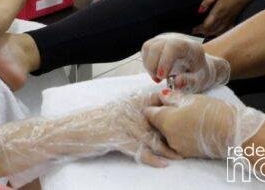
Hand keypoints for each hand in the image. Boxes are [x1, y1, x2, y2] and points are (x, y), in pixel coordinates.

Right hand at [0, 92, 179, 186]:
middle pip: (159, 119)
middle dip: (176, 129)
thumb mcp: (113, 113)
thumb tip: (152, 114)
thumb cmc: (91, 124)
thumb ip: (131, 113)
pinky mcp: (115, 138)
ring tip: (184, 155)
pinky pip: (137, 149)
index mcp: (128, 103)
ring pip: (151, 135)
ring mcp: (122, 124)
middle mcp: (127, 110)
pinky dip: (152, 158)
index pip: (156, 100)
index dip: (173, 105)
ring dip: (168, 147)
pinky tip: (163, 164)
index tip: (191, 111)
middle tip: (194, 137)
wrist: (69, 131)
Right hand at [141, 33, 229, 92]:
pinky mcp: (157, 42)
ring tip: (158, 77)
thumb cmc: (199, 74)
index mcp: (191, 48)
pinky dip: (147, 63)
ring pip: (148, 47)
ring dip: (149, 65)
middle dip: (153, 66)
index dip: (164, 62)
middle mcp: (177, 39)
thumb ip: (189, 82)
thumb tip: (176, 82)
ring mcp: (166, 39)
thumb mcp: (200, 81)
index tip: (162, 77)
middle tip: (159, 80)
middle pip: (157, 46)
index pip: (173, 47)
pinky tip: (156, 72)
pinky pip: (146, 49)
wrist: (199, 65)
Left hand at [145, 89, 264, 157]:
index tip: (162, 99)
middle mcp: (168, 137)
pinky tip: (193, 125)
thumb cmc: (212, 112)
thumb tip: (161, 95)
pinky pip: (178, 142)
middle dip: (163, 115)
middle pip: (157, 124)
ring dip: (172, 125)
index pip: (148, 113)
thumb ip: (172, 97)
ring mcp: (178, 147)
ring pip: (167, 134)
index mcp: (166, 121)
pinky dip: (181, 134)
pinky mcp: (188, 153)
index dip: (153, 104)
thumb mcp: (191, 99)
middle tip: (176, 105)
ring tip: (187, 115)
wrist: (234, 132)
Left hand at [194, 0, 254, 36]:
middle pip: (211, 30)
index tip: (193, 29)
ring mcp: (229, 20)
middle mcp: (223, 18)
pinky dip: (220, 32)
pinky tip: (218, 32)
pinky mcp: (234, 19)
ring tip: (204, 32)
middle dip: (203, 32)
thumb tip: (200, 10)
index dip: (198, 29)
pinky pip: (226, 30)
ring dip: (210, 33)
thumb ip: (207, 1)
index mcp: (217, 12)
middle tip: (196, 31)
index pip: (206, 26)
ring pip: (219, 32)